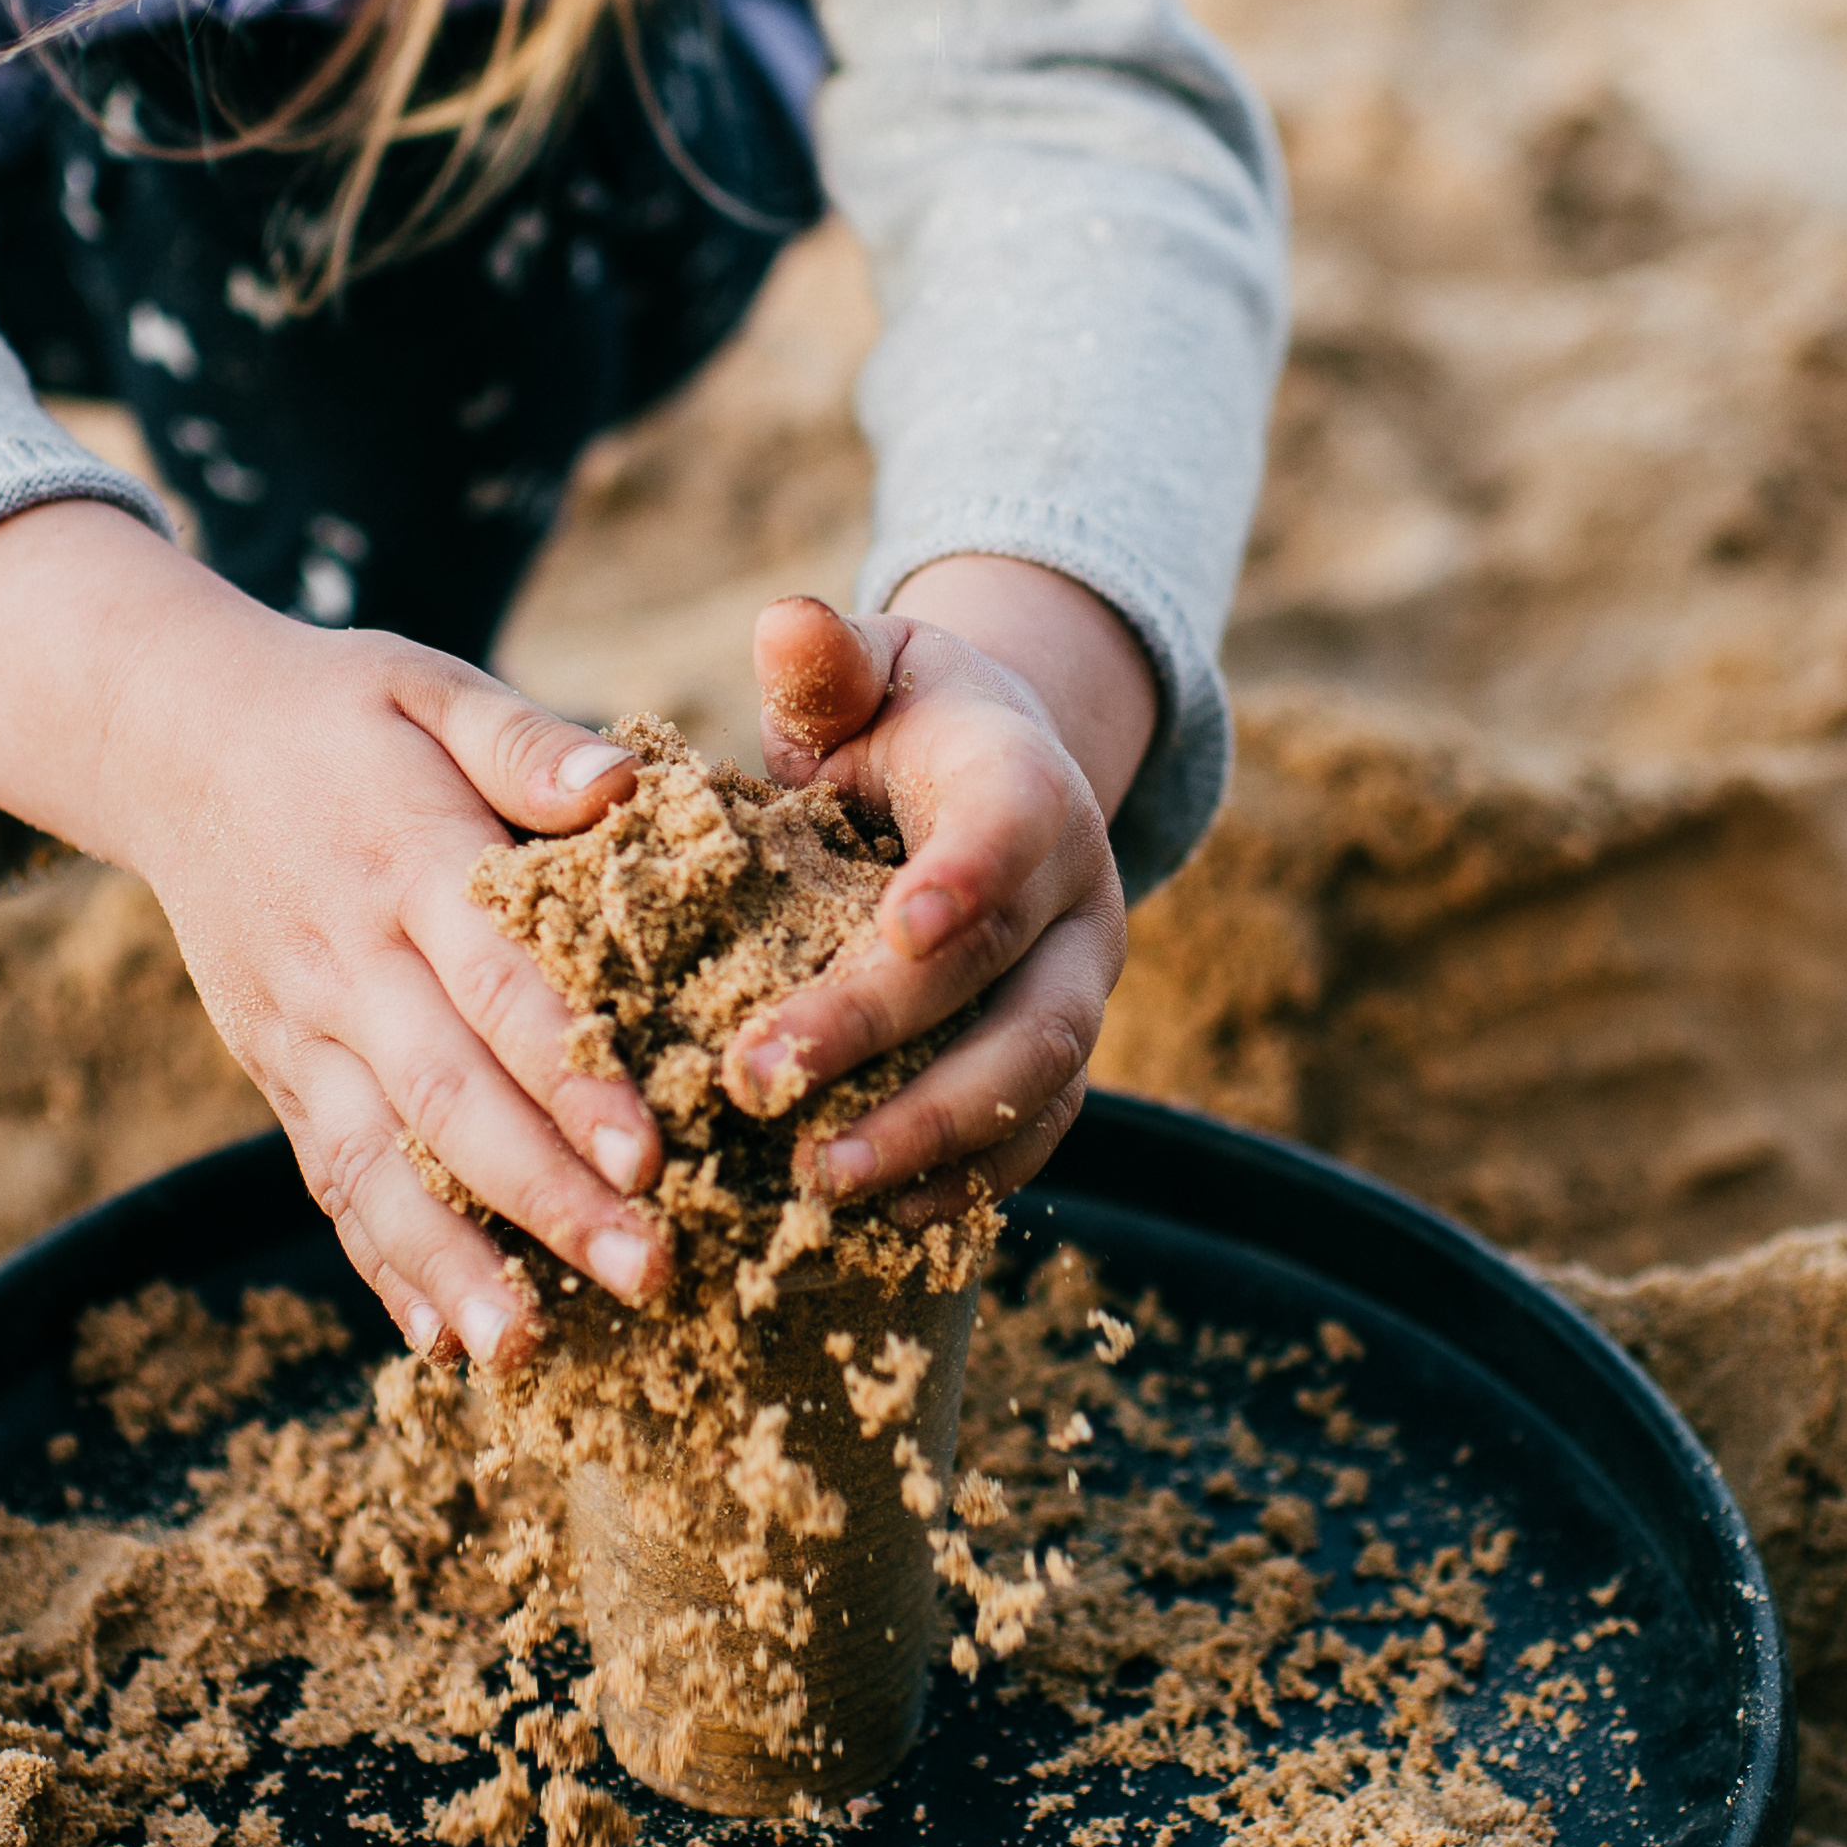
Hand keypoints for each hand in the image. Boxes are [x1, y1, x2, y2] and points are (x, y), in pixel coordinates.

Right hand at [0, 501, 670, 1368]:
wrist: (169, 739)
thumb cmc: (341, 712)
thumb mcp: (428, 686)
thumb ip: (526, 741)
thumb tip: (623, 787)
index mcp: (409, 865)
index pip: (500, 988)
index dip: (572, 1078)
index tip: (650, 1159)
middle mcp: (349, 963)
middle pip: (451, 1101)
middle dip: (547, 1200)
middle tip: (647, 1277)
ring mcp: (301, 1027)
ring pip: (375, 1165)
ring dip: (450, 1265)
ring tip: (524, 1355)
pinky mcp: (275, 1067)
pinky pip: (328, 1176)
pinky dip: (381, 1262)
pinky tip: (439, 1341)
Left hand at [720, 558, 1155, 1216]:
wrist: (993, 782)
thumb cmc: (896, 725)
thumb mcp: (863, 675)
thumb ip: (825, 661)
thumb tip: (787, 624)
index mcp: (1029, 791)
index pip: (1011, 840)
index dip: (968, 885)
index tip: (899, 934)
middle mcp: (1078, 902)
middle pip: (1015, 991)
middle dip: (897, 1048)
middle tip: (766, 1090)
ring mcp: (1079, 992)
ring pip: (1039, 1083)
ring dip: (933, 1142)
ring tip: (819, 1187)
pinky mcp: (1059, 1065)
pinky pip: (1033, 1142)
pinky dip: (961, 1187)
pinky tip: (868, 1223)